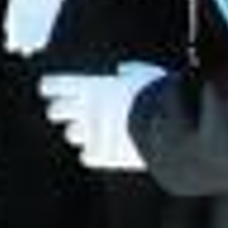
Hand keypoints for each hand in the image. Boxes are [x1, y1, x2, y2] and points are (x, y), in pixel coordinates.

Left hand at [38, 62, 165, 170]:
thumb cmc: (162, 96)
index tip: (52, 90)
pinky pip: (86, 156)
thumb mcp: (147, 75)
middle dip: (61, 111)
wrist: (175, 127)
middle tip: (74, 112)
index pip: (52, 85)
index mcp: (92, 86)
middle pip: (54, 111)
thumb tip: (122, 71)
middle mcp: (86, 109)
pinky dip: (95, 154)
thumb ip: (131, 71)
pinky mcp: (103, 155)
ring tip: (98, 129)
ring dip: (81, 132)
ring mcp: (93, 133)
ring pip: (71, 134)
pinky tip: (105, 149)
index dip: (52, 87)